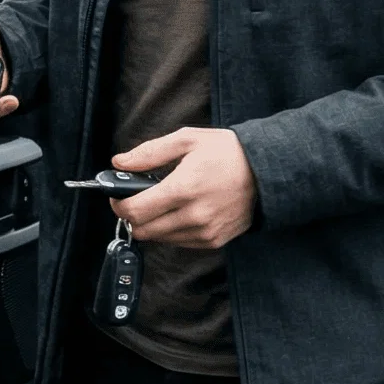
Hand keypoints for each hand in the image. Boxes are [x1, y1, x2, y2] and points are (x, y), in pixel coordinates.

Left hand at [110, 128, 256, 249]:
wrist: (267, 171)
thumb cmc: (228, 152)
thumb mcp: (187, 140)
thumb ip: (150, 153)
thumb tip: (120, 162)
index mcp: (183, 188)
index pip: (135, 211)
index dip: (119, 205)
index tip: (117, 196)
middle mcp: (193, 216)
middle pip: (143, 230)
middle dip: (132, 216)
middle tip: (136, 199)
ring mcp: (205, 232)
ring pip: (160, 239)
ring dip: (152, 224)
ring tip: (161, 202)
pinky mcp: (214, 241)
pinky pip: (179, 242)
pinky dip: (172, 230)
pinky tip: (180, 211)